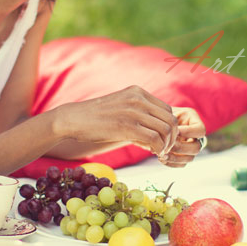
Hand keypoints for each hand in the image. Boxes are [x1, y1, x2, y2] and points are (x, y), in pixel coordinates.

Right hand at [54, 85, 178, 157]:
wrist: (73, 119)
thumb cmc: (95, 118)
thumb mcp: (120, 107)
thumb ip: (138, 113)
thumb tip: (157, 132)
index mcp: (137, 92)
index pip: (167, 110)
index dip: (169, 127)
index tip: (163, 139)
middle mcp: (138, 99)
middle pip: (170, 120)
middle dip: (172, 137)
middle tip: (165, 149)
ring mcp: (133, 111)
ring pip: (166, 130)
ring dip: (167, 145)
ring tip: (159, 152)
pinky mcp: (128, 126)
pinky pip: (155, 139)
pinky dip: (159, 149)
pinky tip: (154, 153)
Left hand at [158, 107, 206, 167]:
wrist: (157, 120)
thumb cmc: (162, 114)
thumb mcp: (167, 112)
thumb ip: (169, 122)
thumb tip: (166, 137)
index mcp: (194, 121)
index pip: (200, 130)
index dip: (188, 132)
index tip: (175, 131)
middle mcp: (195, 136)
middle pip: (197, 148)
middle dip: (179, 147)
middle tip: (166, 145)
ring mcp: (190, 147)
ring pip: (190, 158)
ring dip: (174, 158)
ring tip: (161, 154)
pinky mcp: (184, 156)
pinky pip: (182, 164)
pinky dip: (171, 163)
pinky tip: (161, 158)